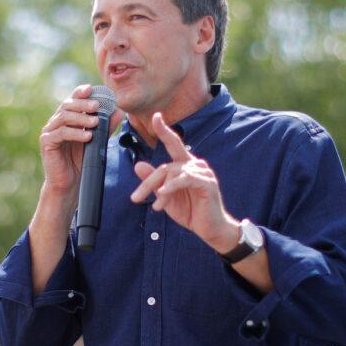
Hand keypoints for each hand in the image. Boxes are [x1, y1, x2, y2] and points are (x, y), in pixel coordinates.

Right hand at [38, 84, 123, 199]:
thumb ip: (106, 126)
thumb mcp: (97, 141)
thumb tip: (119, 111)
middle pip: (67, 105)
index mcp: (66, 119)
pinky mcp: (46, 143)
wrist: (69, 184)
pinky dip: (75, 133)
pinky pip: (61, 133)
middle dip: (83, 104)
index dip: (80, 92)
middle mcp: (55, 122)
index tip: (92, 88)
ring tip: (96, 122)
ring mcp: (49, 132)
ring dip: (81, 118)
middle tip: (97, 106)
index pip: (72, 100)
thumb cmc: (81, 162)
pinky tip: (88, 136)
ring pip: (64, 117)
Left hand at [130, 112, 236, 250]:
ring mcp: (203, 173)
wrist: (210, 230)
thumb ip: (153, 181)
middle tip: (135, 198)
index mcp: (185, 165)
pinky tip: (163, 195)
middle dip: (149, 182)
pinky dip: (172, 186)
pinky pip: (186, 179)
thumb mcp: (166, 196)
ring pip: (172, 173)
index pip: (174, 144)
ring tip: (157, 206)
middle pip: (165, 166)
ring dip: (160, 190)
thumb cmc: (190, 212)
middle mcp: (195, 165)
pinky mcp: (207, 183)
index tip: (156, 116)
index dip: (165, 130)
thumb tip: (137, 164)